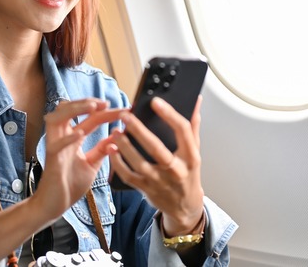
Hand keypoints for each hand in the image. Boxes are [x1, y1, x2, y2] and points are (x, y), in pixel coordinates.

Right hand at [32, 98, 120, 218]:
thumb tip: (117, 138)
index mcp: (72, 137)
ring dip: (74, 110)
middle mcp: (62, 137)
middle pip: (68, 109)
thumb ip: (101, 150)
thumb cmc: (70, 185)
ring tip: (92, 108)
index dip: (106, 112)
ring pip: (56, 118)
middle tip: (105, 103)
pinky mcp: (52, 160)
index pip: (90, 118)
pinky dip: (68, 137)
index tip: (124, 110)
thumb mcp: (92, 164)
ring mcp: (55, 146)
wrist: (54, 205)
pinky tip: (80, 133)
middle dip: (87, 102)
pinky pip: (57, 144)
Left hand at [110, 96, 205, 235]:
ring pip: (139, 163)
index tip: (155, 102)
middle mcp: (176, 170)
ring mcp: (160, 181)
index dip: (169, 114)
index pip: (182, 131)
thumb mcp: (195, 150)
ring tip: (116, 131)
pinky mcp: (146, 189)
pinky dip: (118, 163)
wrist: (185, 206)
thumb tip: (195, 100)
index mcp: (191, 156)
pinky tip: (111, 149)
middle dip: (139, 130)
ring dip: (125, 146)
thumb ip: (193, 125)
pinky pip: (129, 176)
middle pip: (156, 148)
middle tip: (126, 116)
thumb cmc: (188, 173)